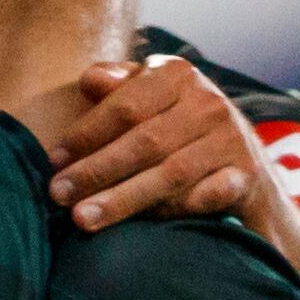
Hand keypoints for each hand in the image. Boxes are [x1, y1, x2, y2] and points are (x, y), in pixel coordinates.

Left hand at [50, 56, 268, 231]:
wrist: (241, 158)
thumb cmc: (177, 124)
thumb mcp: (149, 96)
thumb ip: (118, 88)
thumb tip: (89, 80)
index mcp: (178, 75)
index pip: (126, 106)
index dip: (86, 135)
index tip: (53, 161)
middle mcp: (208, 103)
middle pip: (145, 141)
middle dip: (96, 171)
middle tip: (59, 195)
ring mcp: (231, 141)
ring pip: (171, 173)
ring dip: (123, 199)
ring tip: (83, 218)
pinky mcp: (245, 177)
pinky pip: (204, 198)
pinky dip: (173, 211)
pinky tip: (143, 225)